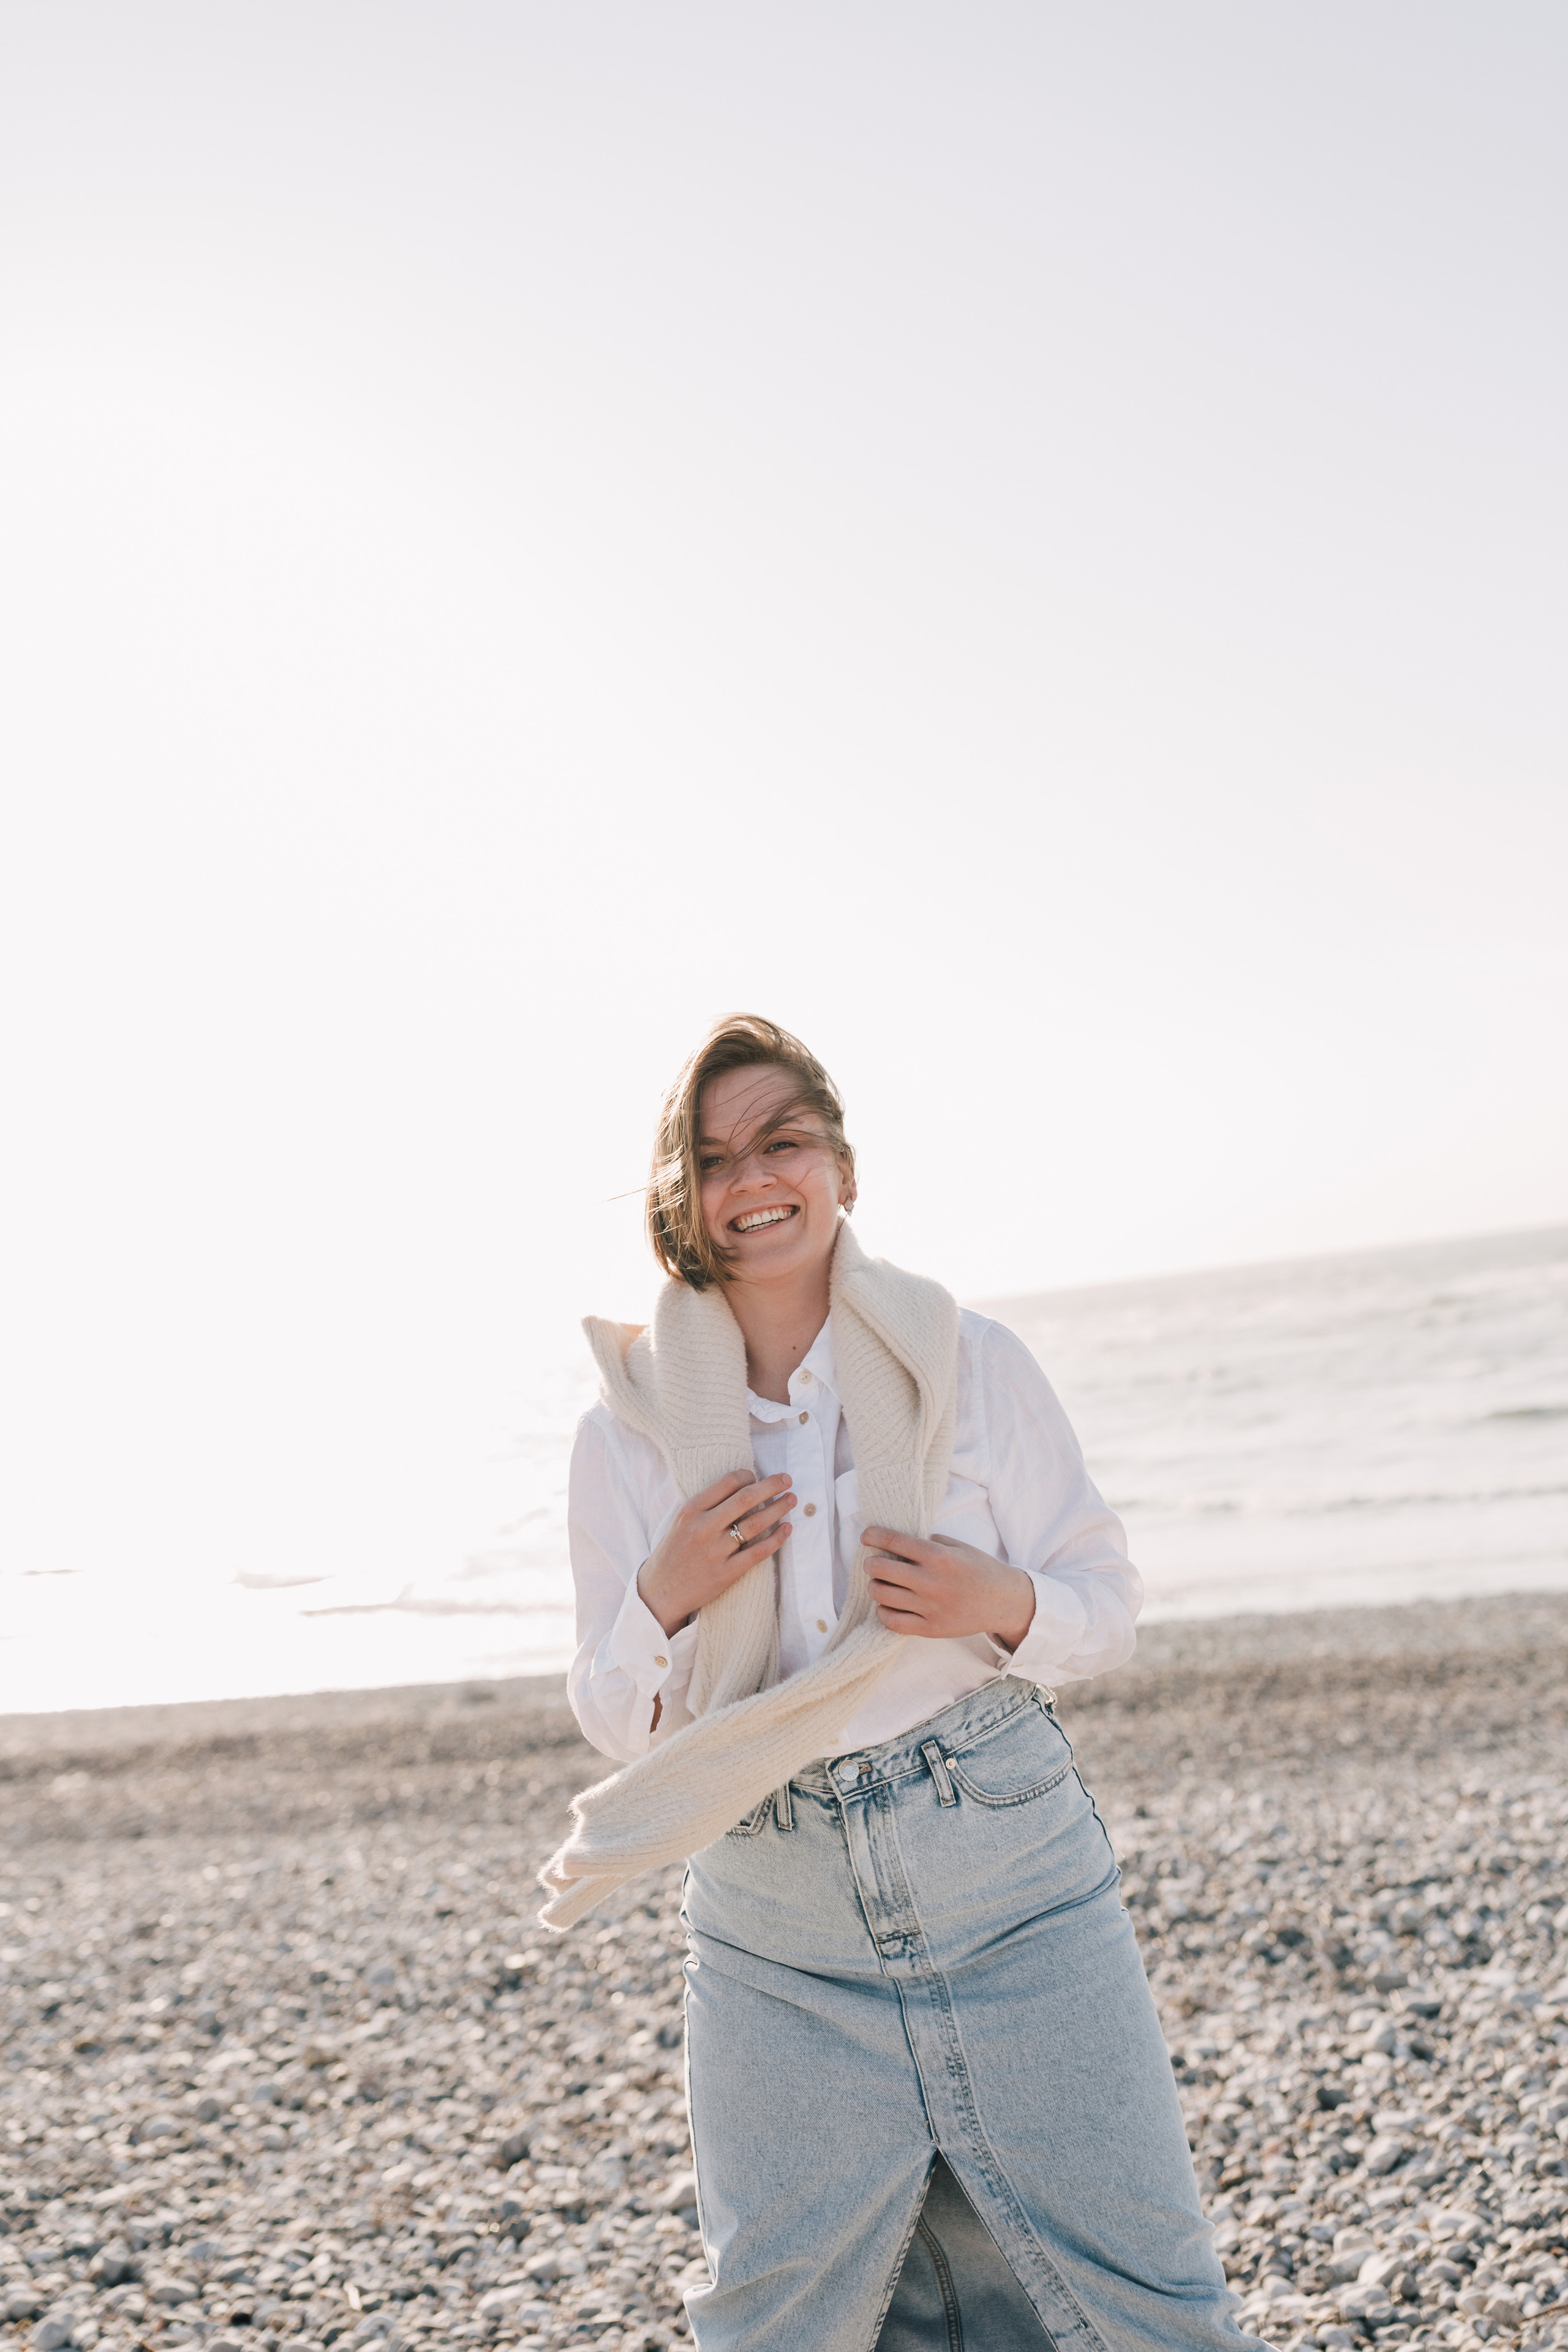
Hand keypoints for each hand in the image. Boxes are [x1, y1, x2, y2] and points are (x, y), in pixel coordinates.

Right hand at [638, 1471, 794, 1638]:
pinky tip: (787, 1529)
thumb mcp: (681, 1521)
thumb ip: (707, 1505)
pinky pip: (758, 1552)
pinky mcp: (726, 1573)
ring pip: (756, 1523)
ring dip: (778, 1508)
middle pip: (746, 1498)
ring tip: (792, 1500)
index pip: (727, 1482)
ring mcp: (715, 1551)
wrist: (660, 1592)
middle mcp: (703, 1527)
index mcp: (691, 1510)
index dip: (749, 1476)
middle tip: (787, 1479)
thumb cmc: (674, 1552)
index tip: (758, 1477)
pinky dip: (776, 1539)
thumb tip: (743, 1487)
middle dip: (772, 1485)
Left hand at [863, 1528, 1035, 1649]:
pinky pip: (893, 1622)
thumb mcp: (959, 1546)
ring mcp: (930, 1607)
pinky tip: (886, 1605)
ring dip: (875, 1586)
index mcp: (939, 1556)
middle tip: (873, 1563)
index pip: (894, 1541)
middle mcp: (931, 1581)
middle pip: (880, 1569)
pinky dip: (883, 1612)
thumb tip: (902, 1544)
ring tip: (880, 1583)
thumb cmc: (980, 1569)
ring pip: (882, 1596)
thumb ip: (930, 1542)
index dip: (873, 1536)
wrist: (1003, 1602)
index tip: (865, 1536)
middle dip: (871, 1563)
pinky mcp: (930, 1629)